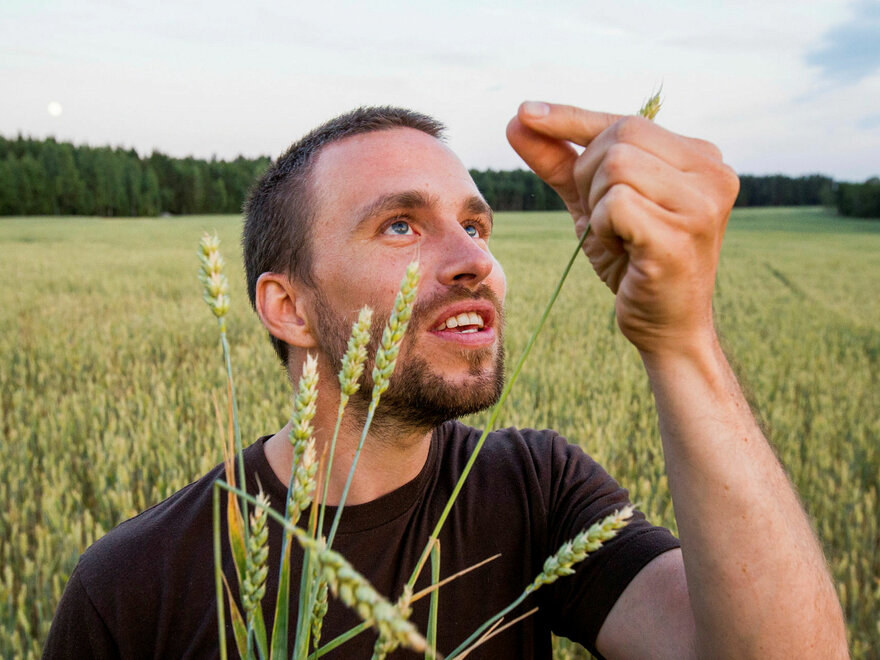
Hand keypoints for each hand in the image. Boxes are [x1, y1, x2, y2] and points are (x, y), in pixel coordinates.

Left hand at [506, 101, 739, 355]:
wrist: (667, 328)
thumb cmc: (633, 262)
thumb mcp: (593, 203)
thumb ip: (561, 162)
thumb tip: (517, 120)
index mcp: (700, 156)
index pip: (625, 119)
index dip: (570, 118)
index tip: (524, 113)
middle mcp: (712, 170)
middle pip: (619, 137)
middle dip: (589, 176)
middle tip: (604, 220)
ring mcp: (703, 201)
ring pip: (616, 166)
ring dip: (597, 206)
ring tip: (618, 237)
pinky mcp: (682, 233)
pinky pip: (616, 203)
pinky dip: (603, 228)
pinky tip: (624, 251)